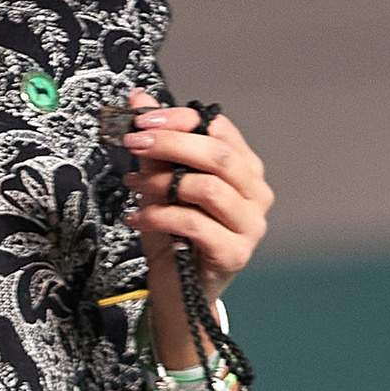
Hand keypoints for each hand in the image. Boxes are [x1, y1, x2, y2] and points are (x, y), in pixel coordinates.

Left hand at [121, 90, 274, 303]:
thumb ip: (154, 144)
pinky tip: (137, 218)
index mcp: (244, 168)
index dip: (180, 120)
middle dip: (170, 144)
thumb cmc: (174, 236)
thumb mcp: (159, 184)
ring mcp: (251, 225)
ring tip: (133, 186)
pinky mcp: (235, 254)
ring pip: (208, 188)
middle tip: (133, 143)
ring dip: (162, 183)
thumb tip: (138, 99)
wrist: (177, 291)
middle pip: (217, 155)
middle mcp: (256, 193)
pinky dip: (160, 217)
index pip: (219, 128)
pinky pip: (196, 224)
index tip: (141, 120)